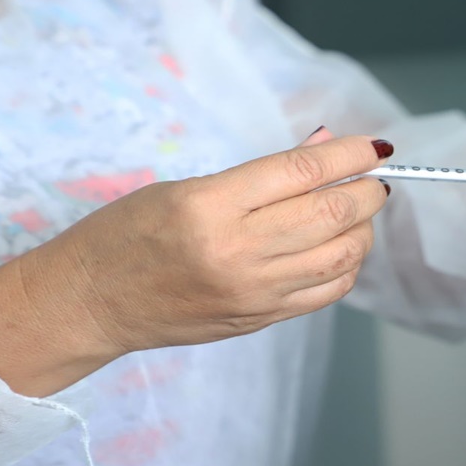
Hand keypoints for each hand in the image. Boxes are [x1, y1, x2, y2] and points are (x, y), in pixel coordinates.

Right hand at [0, 130, 391, 395]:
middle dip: (367, 191)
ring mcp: (253, 291)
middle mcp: (237, 251)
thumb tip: (323, 147)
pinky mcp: (260, 318)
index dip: (348, 155)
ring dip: (364, 228)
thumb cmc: (125, 236)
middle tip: (374, 179)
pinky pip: (327, 291)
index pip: (301, 171)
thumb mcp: (182, 187)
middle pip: (331, 213)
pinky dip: (347, 265)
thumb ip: (260, 173)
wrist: (90, 303)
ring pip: (341, 255)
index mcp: (210, 206)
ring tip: (359, 210)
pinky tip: (341, 248)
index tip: (373, 146)